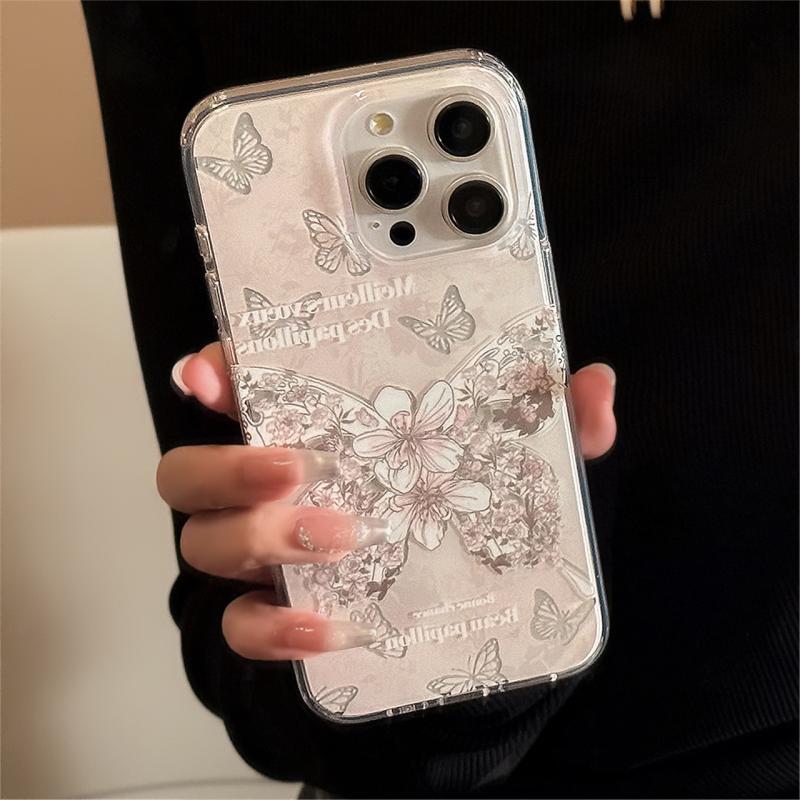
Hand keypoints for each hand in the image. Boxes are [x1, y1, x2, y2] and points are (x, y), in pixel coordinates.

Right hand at [157, 344, 615, 660]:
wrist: (464, 630)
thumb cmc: (471, 527)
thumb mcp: (517, 474)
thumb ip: (552, 430)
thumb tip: (594, 388)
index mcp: (316, 433)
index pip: (244, 389)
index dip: (217, 373)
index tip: (215, 370)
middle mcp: (270, 491)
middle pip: (191, 470)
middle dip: (230, 464)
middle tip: (298, 466)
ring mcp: (264, 558)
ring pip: (203, 542)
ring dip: (262, 538)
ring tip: (342, 537)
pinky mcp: (273, 619)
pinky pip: (238, 627)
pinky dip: (274, 627)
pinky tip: (332, 624)